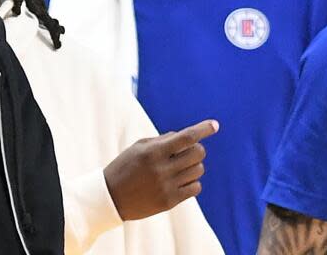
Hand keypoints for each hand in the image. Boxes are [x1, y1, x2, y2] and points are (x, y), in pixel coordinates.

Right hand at [103, 119, 218, 220]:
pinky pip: (195, 188)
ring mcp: (167, 186)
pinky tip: (180, 180)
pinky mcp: (170, 201)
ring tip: (179, 167)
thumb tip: (187, 138)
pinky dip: (192, 182)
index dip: (202, 129)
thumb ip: (162, 140)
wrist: (111, 197)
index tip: (214, 124)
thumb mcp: (138, 148)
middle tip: (187, 151)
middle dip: (196, 149)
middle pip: (198, 154)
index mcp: (153, 152)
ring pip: (198, 170)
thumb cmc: (125, 166)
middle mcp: (162, 168)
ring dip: (193, 166)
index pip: (185, 137)